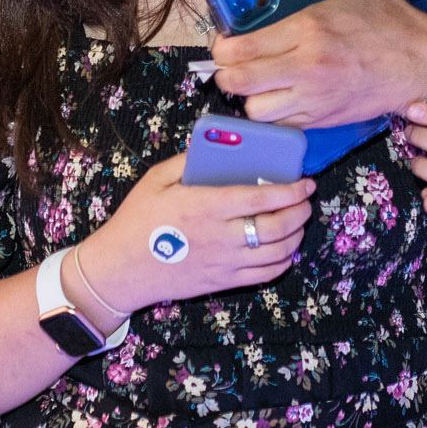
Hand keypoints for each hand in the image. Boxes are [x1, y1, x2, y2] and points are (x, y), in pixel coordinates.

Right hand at [79, 152, 314, 316]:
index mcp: (206, 206)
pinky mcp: (223, 282)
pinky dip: (284, 261)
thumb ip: (187, 161)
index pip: (261, 199)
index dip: (290, 191)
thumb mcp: (155, 180)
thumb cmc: (136, 221)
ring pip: (278, 252)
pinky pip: (266, 274)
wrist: (121, 269)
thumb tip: (215, 145)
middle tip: (305, 200)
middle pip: (277, 226)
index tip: (305, 183)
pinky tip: (285, 248)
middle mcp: (221, 237)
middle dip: (300, 211)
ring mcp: (225, 263)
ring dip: (297, 235)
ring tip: (299, 221)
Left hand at [210, 0, 426, 128]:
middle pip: (238, 82)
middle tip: (233, 64)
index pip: (241, 47)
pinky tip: (279, 97)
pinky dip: (273, 113)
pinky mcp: (324, 118)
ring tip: (257, 83)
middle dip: (226, 73)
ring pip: (255, 110)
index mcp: (308, 27)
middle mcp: (307, 66)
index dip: (222, 46)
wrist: (421, 63)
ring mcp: (315, 97)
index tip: (226, 41)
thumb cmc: (389, 19)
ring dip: (249, 97)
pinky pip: (281, 124)